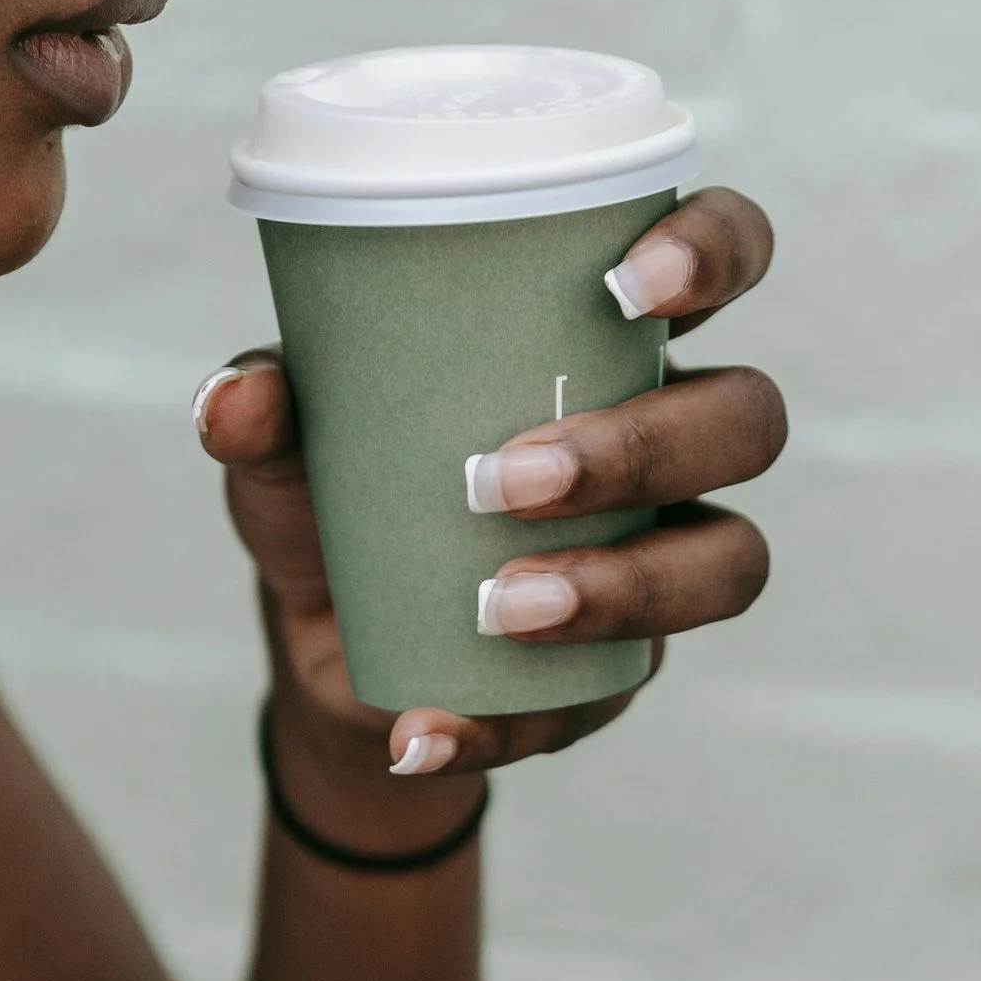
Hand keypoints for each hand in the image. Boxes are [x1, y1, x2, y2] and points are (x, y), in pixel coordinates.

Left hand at [194, 187, 782, 826]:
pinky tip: (423, 731)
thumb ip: (265, 411)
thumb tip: (232, 402)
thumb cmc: (335, 490)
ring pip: (730, 561)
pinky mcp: (622, 668)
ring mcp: (662, 554)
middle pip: (748, 418)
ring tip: (496, 608)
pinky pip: (606, 700)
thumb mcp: (286, 445)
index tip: (630, 285)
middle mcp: (666, 439)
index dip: (716, 250)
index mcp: (608, 336)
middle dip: (645, 447)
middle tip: (507, 480)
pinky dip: (503, 721)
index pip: (729, 255)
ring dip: (624, 587)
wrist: (328, 642)